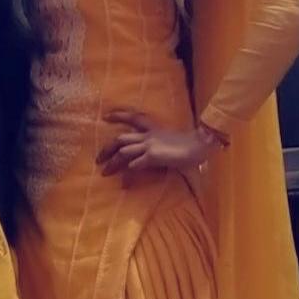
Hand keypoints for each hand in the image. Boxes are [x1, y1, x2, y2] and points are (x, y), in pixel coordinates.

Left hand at [96, 110, 215, 175]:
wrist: (200, 144)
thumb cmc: (192, 144)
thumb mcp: (173, 143)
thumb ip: (164, 147)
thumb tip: (160, 155)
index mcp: (152, 130)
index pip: (132, 118)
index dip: (118, 116)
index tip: (105, 117)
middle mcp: (147, 136)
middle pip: (120, 139)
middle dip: (107, 148)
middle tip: (98, 159)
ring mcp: (149, 145)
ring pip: (123, 152)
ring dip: (112, 162)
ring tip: (104, 171)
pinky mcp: (153, 156)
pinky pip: (135, 164)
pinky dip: (128, 173)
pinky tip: (124, 181)